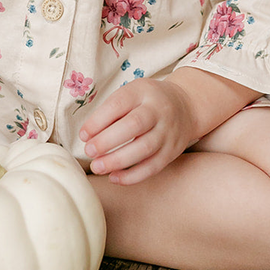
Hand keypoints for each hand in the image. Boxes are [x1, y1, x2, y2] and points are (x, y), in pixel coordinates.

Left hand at [79, 77, 197, 184]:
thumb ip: (111, 111)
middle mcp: (158, 110)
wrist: (185, 106)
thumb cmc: (147, 101)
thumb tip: (87, 136)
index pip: (119, 104)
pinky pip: (152, 167)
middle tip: (89, 151)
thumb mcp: (131, 93)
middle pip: (134, 126)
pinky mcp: (172, 151)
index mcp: (143, 91)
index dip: (98, 121)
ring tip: (97, 167)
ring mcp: (167, 132)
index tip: (83, 135)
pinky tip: (114, 178)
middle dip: (107, 141)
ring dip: (117, 161)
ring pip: (144, 149)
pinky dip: (132, 176)